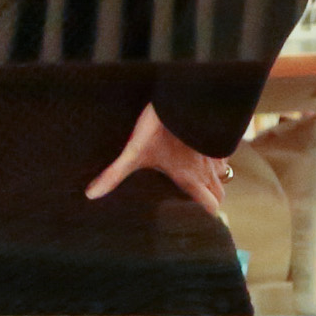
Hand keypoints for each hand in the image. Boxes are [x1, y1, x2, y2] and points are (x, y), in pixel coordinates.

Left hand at [86, 103, 229, 212]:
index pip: (210, 204)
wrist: (185, 95)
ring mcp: (216, 152)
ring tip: (196, 182)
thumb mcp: (134, 152)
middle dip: (212, 200)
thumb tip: (91, 195)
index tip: (198, 220)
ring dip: (214, 180)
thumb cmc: (160, 127)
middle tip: (195, 204)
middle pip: (219, 193)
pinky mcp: (218, 136)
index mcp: (190, 177)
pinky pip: (224, 154)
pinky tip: (200, 156)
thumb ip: (114, 174)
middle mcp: (207, 168)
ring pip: (223, 174)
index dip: (207, 213)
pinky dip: (217, 160)